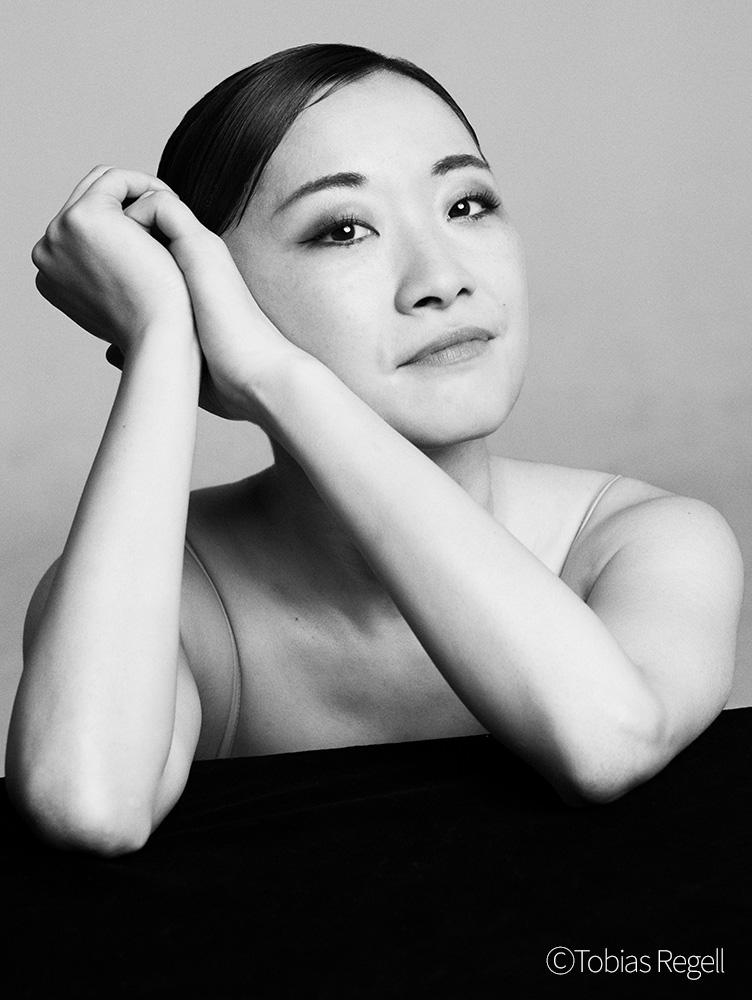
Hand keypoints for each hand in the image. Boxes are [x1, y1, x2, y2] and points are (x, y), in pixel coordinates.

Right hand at [31, 166, 194, 357]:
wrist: (160, 334)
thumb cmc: (153, 324)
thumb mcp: (121, 301)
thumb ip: (106, 278)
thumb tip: (112, 261)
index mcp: (50, 274)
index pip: (81, 229)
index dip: (120, 224)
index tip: (155, 233)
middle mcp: (47, 251)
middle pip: (87, 201)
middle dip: (128, 203)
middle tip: (166, 215)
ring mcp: (59, 233)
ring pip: (100, 186)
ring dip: (137, 193)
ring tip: (170, 211)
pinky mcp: (83, 217)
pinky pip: (115, 178)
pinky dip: (144, 184)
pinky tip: (170, 201)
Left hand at [123, 191, 311, 425]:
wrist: (258, 375)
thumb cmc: (227, 382)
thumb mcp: (180, 364)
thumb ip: (145, 352)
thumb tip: (109, 352)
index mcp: (192, 283)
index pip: (151, 248)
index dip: (121, 253)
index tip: (101, 276)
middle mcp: (198, 259)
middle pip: (150, 218)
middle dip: (117, 231)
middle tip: (96, 258)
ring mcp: (201, 249)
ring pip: (154, 202)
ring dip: (124, 221)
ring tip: (107, 253)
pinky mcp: (201, 245)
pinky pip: (159, 203)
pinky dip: (135, 217)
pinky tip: (124, 253)